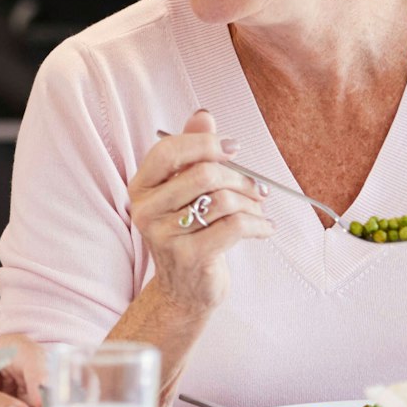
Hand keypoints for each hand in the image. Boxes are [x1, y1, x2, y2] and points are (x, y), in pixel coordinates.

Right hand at [129, 110, 272, 315]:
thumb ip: (192, 152)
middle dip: (239, 177)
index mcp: (141, 187)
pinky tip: (265, 228)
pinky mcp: (189, 256)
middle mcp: (146, 210)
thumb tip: (202, 116)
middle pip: (203, 174)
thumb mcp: (186, 191)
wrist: (183, 291)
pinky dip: (259, 225)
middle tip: (256, 188)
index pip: (168, 151)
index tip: (234, 149)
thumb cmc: (189, 234)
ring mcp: (165, 235)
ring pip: (223, 200)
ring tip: (259, 211)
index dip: (204, 144)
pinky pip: (235, 226)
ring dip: (252, 204)